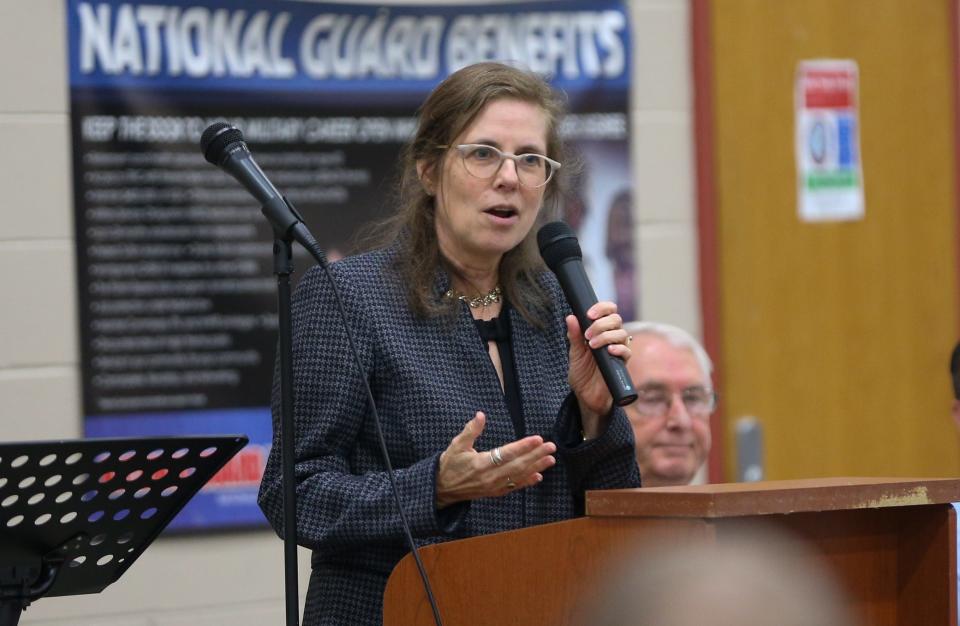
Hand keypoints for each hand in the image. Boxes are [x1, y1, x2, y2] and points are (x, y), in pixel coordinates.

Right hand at [436, 412, 556, 507]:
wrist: (441, 489)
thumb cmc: (449, 464)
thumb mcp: (456, 445)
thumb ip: (471, 430)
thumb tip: (480, 415)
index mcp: (481, 463)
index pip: (507, 453)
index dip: (523, 446)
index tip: (538, 439)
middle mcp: (490, 477)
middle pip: (517, 465)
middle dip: (536, 455)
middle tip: (551, 446)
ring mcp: (493, 486)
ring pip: (518, 476)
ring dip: (536, 467)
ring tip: (550, 459)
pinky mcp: (494, 492)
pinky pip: (514, 487)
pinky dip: (527, 482)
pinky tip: (538, 475)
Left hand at [566, 302, 631, 436]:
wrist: (586, 395)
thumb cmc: (581, 373)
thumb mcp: (574, 353)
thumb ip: (574, 335)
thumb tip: (570, 317)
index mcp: (600, 331)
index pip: (609, 311)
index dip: (602, 308)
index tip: (589, 314)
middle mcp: (611, 338)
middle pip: (616, 319)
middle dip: (601, 323)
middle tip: (587, 335)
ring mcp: (618, 350)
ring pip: (622, 333)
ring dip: (606, 336)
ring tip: (591, 345)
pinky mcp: (622, 363)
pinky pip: (627, 351)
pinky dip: (618, 348)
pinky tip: (608, 351)